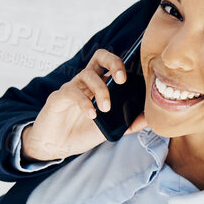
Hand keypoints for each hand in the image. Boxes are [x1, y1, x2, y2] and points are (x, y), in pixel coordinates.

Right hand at [21, 47, 150, 162]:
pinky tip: (91, 114)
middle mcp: (85, 82)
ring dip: (101, 90)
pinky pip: (72, 92)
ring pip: (87, 74)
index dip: (123, 64)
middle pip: (100, 57)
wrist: (54, 147)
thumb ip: (127, 124)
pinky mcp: (58, 98)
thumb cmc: (80, 133)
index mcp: (99, 85)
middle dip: (114, 62)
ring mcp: (71, 88)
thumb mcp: (108, 130)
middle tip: (122, 80)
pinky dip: (84, 102)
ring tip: (105, 108)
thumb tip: (148, 118)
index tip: (135, 78)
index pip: (111, 63)